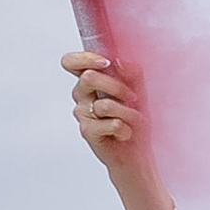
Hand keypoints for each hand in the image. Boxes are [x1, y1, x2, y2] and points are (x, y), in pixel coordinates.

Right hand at [65, 49, 142, 164]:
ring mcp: (83, 114)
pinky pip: (112, 124)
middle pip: (88, 77)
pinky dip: (126, 129)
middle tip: (133, 97)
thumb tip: (119, 61)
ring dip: (129, 113)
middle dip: (117, 86)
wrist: (138, 151)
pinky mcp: (87, 132)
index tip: (106, 63)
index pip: (71, 62)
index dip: (84, 58)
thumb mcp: (139, 89)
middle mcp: (82, 95)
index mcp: (90, 81)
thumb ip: (131, 72)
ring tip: (136, 120)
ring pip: (105, 104)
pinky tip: (126, 134)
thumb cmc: (136, 118)